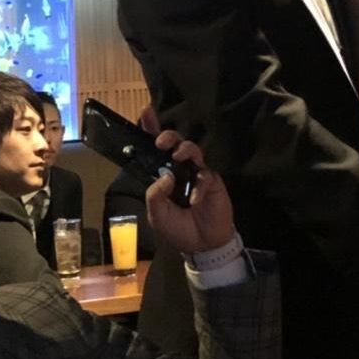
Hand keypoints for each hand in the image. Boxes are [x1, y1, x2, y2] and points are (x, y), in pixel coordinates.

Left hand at [145, 130, 234, 256]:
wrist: (203, 246)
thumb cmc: (178, 229)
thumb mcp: (157, 215)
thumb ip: (155, 195)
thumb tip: (165, 175)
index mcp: (162, 175)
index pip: (154, 149)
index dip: (151, 129)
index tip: (146, 112)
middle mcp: (178, 170)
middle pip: (174, 143)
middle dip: (167, 135)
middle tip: (161, 142)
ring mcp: (196, 173)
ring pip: (192, 150)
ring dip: (184, 149)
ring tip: (178, 156)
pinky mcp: (212, 181)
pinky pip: (205, 175)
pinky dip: (199, 185)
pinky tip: (195, 199)